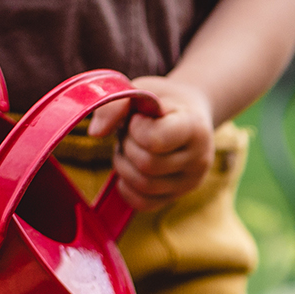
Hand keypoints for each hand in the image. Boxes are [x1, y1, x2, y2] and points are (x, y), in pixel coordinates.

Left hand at [88, 77, 214, 210]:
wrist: (189, 115)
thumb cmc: (162, 101)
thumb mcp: (143, 90)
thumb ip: (117, 103)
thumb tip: (95, 133)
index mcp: (195, 127)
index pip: (156, 140)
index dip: (136, 129)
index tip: (139, 118)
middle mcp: (199, 159)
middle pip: (147, 165)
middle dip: (128, 147)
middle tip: (130, 133)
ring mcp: (189, 182)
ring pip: (143, 186)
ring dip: (124, 166)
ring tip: (129, 148)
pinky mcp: (176, 197)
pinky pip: (143, 203)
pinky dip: (127, 187)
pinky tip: (129, 168)